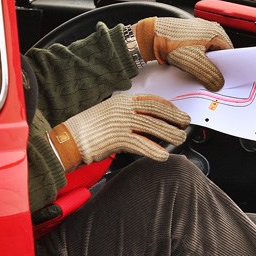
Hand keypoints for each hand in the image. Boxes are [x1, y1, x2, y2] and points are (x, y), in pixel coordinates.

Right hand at [48, 94, 189, 171]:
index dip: (169, 107)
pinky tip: (162, 155)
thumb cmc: (89, 128)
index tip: (178, 112)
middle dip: (174, 117)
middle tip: (185, 124)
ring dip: (169, 134)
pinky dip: (154, 150)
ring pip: (152, 127)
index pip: (152, 100)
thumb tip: (150, 122)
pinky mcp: (117, 138)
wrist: (69, 138)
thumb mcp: (111, 113)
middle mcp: (124, 109)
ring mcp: (121, 123)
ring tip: (179, 139)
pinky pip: (141, 144)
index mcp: (123, 100)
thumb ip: (129, 114)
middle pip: (156, 111)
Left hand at [134, 17, 232, 90]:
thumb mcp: (195, 63)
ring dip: (204, 64)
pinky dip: (196, 59)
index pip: (230, 53)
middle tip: (210, 78)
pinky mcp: (189, 36)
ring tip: (198, 71)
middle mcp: (209, 29)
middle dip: (215, 67)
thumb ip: (210, 75)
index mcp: (216, 32)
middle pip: (219, 54)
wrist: (150, 36)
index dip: (228, 67)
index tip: (224, 79)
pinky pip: (198, 50)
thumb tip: (218, 84)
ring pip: (208, 53)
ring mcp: (198, 31)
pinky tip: (190, 66)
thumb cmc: (171, 42)